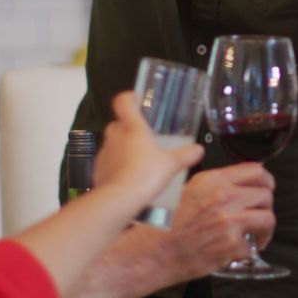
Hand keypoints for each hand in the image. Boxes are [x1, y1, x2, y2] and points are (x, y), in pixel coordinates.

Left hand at [93, 92, 203, 210]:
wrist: (119, 199)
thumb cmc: (146, 174)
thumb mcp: (171, 165)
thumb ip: (185, 155)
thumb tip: (199, 149)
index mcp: (132, 127)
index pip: (123, 101)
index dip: (129, 97)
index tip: (138, 101)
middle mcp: (115, 135)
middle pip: (118, 123)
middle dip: (129, 127)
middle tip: (144, 137)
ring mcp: (104, 151)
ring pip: (113, 142)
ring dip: (122, 146)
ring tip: (138, 159)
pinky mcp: (98, 168)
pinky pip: (108, 160)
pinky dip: (116, 164)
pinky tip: (128, 176)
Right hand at [168, 162, 276, 277]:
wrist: (151, 252)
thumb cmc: (164, 225)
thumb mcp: (189, 190)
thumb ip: (215, 186)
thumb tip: (240, 186)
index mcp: (213, 180)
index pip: (256, 170)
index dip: (266, 181)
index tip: (265, 190)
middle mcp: (223, 196)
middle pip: (266, 195)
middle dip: (266, 209)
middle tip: (259, 219)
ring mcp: (229, 220)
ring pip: (268, 219)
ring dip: (265, 230)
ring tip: (255, 238)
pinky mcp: (230, 244)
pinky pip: (252, 246)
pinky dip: (247, 252)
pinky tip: (236, 253)